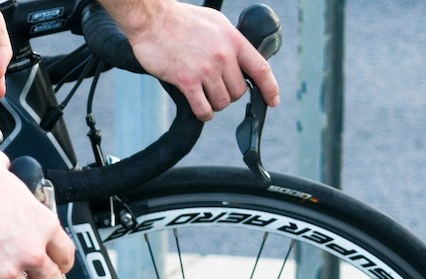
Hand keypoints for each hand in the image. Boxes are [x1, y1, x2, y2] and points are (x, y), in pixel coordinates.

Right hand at [111, 1, 280, 120]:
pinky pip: (204, 109)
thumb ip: (230, 42)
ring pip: (222, 102)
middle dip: (229, 94)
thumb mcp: (216, 23)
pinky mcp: (187, 80)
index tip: (273, 101)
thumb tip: (241, 61)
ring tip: (205, 94)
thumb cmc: (182, 20)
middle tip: (216, 87)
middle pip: (239, 91)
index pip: (261, 69)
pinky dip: (204, 113)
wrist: (152, 18)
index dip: (270, 88)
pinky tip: (200, 107)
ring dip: (215, 104)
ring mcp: (205, 69)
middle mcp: (222, 55)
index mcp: (233, 40)